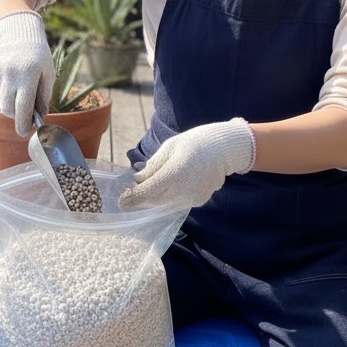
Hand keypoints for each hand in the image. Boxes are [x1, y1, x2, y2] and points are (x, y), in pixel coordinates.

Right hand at [0, 10, 54, 136]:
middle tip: (24, 113)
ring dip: (8, 105)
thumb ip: (44, 97)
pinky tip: (8, 85)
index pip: (22, 107)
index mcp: (28, 74)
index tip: (23, 132)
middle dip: (16, 115)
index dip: (23, 124)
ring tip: (17, 94)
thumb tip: (39, 117)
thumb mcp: (48, 74)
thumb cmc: (38, 57)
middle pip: (8, 108)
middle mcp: (9, 73)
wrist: (18, 33)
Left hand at [119, 118, 254, 209]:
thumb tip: (137, 179)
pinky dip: (172, 196)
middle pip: (155, 201)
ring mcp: (193, 197)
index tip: (121, 201)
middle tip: (132, 191)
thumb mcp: (169, 148)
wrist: (224, 148)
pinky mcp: (200, 200)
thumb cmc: (193, 143)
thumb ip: (153, 166)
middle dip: (142, 197)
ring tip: (153, 184)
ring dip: (156, 197)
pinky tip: (176, 182)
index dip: (132, 198)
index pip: (147, 191)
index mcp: (173, 173)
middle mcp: (183, 189)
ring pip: (166, 203)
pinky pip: (179, 202)